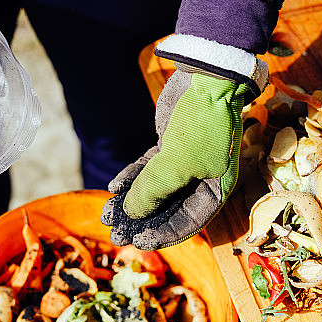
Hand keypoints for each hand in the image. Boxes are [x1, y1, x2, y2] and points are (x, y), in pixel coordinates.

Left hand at [101, 70, 247, 249]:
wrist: (206, 79)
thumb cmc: (202, 125)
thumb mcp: (177, 165)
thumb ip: (153, 192)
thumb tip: (131, 215)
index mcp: (214, 191)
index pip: (188, 223)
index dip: (163, 235)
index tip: (138, 242)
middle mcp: (201, 180)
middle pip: (168, 209)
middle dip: (141, 222)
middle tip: (116, 234)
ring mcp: (184, 163)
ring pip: (154, 190)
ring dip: (130, 202)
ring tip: (107, 215)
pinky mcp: (168, 147)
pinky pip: (146, 170)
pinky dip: (130, 179)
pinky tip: (112, 189)